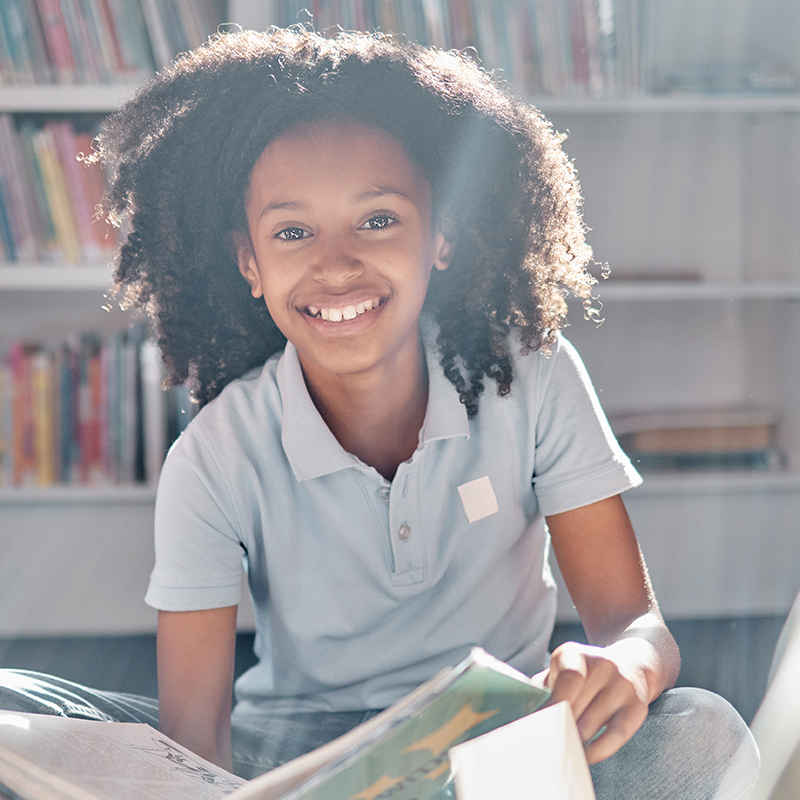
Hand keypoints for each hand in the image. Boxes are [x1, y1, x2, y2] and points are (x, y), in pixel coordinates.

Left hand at [538, 640, 650, 763]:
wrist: (629, 666)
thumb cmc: (582, 675)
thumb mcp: (560, 671)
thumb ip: (542, 688)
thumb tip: (526, 716)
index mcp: (574, 653)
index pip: (568, 678)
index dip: (554, 703)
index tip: (541, 724)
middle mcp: (602, 664)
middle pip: (576, 706)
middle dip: (559, 727)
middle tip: (546, 744)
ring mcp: (623, 684)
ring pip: (592, 724)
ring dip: (574, 740)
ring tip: (561, 750)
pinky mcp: (638, 707)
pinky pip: (615, 735)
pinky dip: (597, 750)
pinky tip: (585, 756)